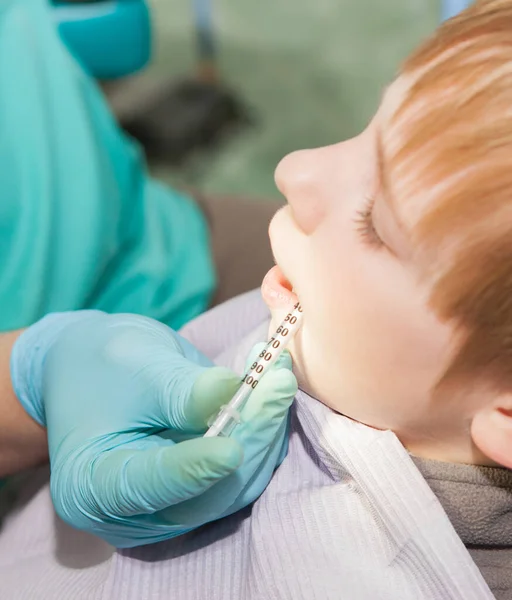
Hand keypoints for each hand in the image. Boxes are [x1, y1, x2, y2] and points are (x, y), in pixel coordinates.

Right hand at [11, 312, 296, 546]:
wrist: (97, 369)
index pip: (148, 486)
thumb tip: (233, 393)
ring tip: (279, 378)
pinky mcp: (198, 491)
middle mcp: (133, 512)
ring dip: (264, 431)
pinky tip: (272, 390)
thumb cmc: (103, 363)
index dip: (193, 470)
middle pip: (205, 493)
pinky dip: (259, 431)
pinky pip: (239, 472)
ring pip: (233, 485)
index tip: (232, 447)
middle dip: (250, 436)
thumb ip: (180, 389)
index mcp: (92, 486)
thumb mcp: (134, 364)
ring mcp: (170, 506)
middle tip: (279, 384)